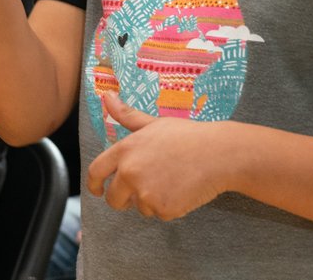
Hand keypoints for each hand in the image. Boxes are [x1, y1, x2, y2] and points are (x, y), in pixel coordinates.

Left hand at [86, 92, 226, 220]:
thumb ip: (127, 115)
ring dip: (151, 200)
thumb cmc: (187, 136)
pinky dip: (169, 207)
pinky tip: (182, 189)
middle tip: (144, 188)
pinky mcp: (162, 209)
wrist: (218, 154)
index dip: (94, 184)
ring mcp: (145, 193)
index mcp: (125, 150)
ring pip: (139, 207)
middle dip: (123, 198)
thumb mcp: (154, 123)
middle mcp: (130, 172)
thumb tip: (107, 97)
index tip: (97, 189)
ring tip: (172, 180)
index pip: (96, 171)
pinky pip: (159, 214)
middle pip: (113, 198)